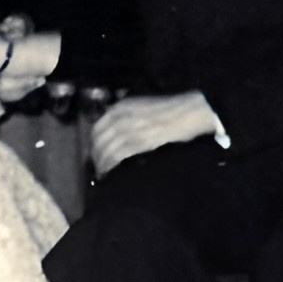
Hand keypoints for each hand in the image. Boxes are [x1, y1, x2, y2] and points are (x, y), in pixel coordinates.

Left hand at [90, 91, 224, 175]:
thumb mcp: (140, 107)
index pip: (97, 128)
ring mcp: (128, 129)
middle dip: (96, 156)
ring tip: (105, 174)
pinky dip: (111, 166)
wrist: (188, 112)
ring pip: (106, 150)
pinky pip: (117, 156)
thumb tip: (114, 134)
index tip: (96, 154)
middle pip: (99, 140)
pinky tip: (111, 173)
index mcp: (120, 107)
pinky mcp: (138, 141)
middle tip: (98, 168)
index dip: (94, 144)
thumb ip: (125, 117)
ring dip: (102, 164)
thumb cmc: (169, 111)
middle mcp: (120, 117)